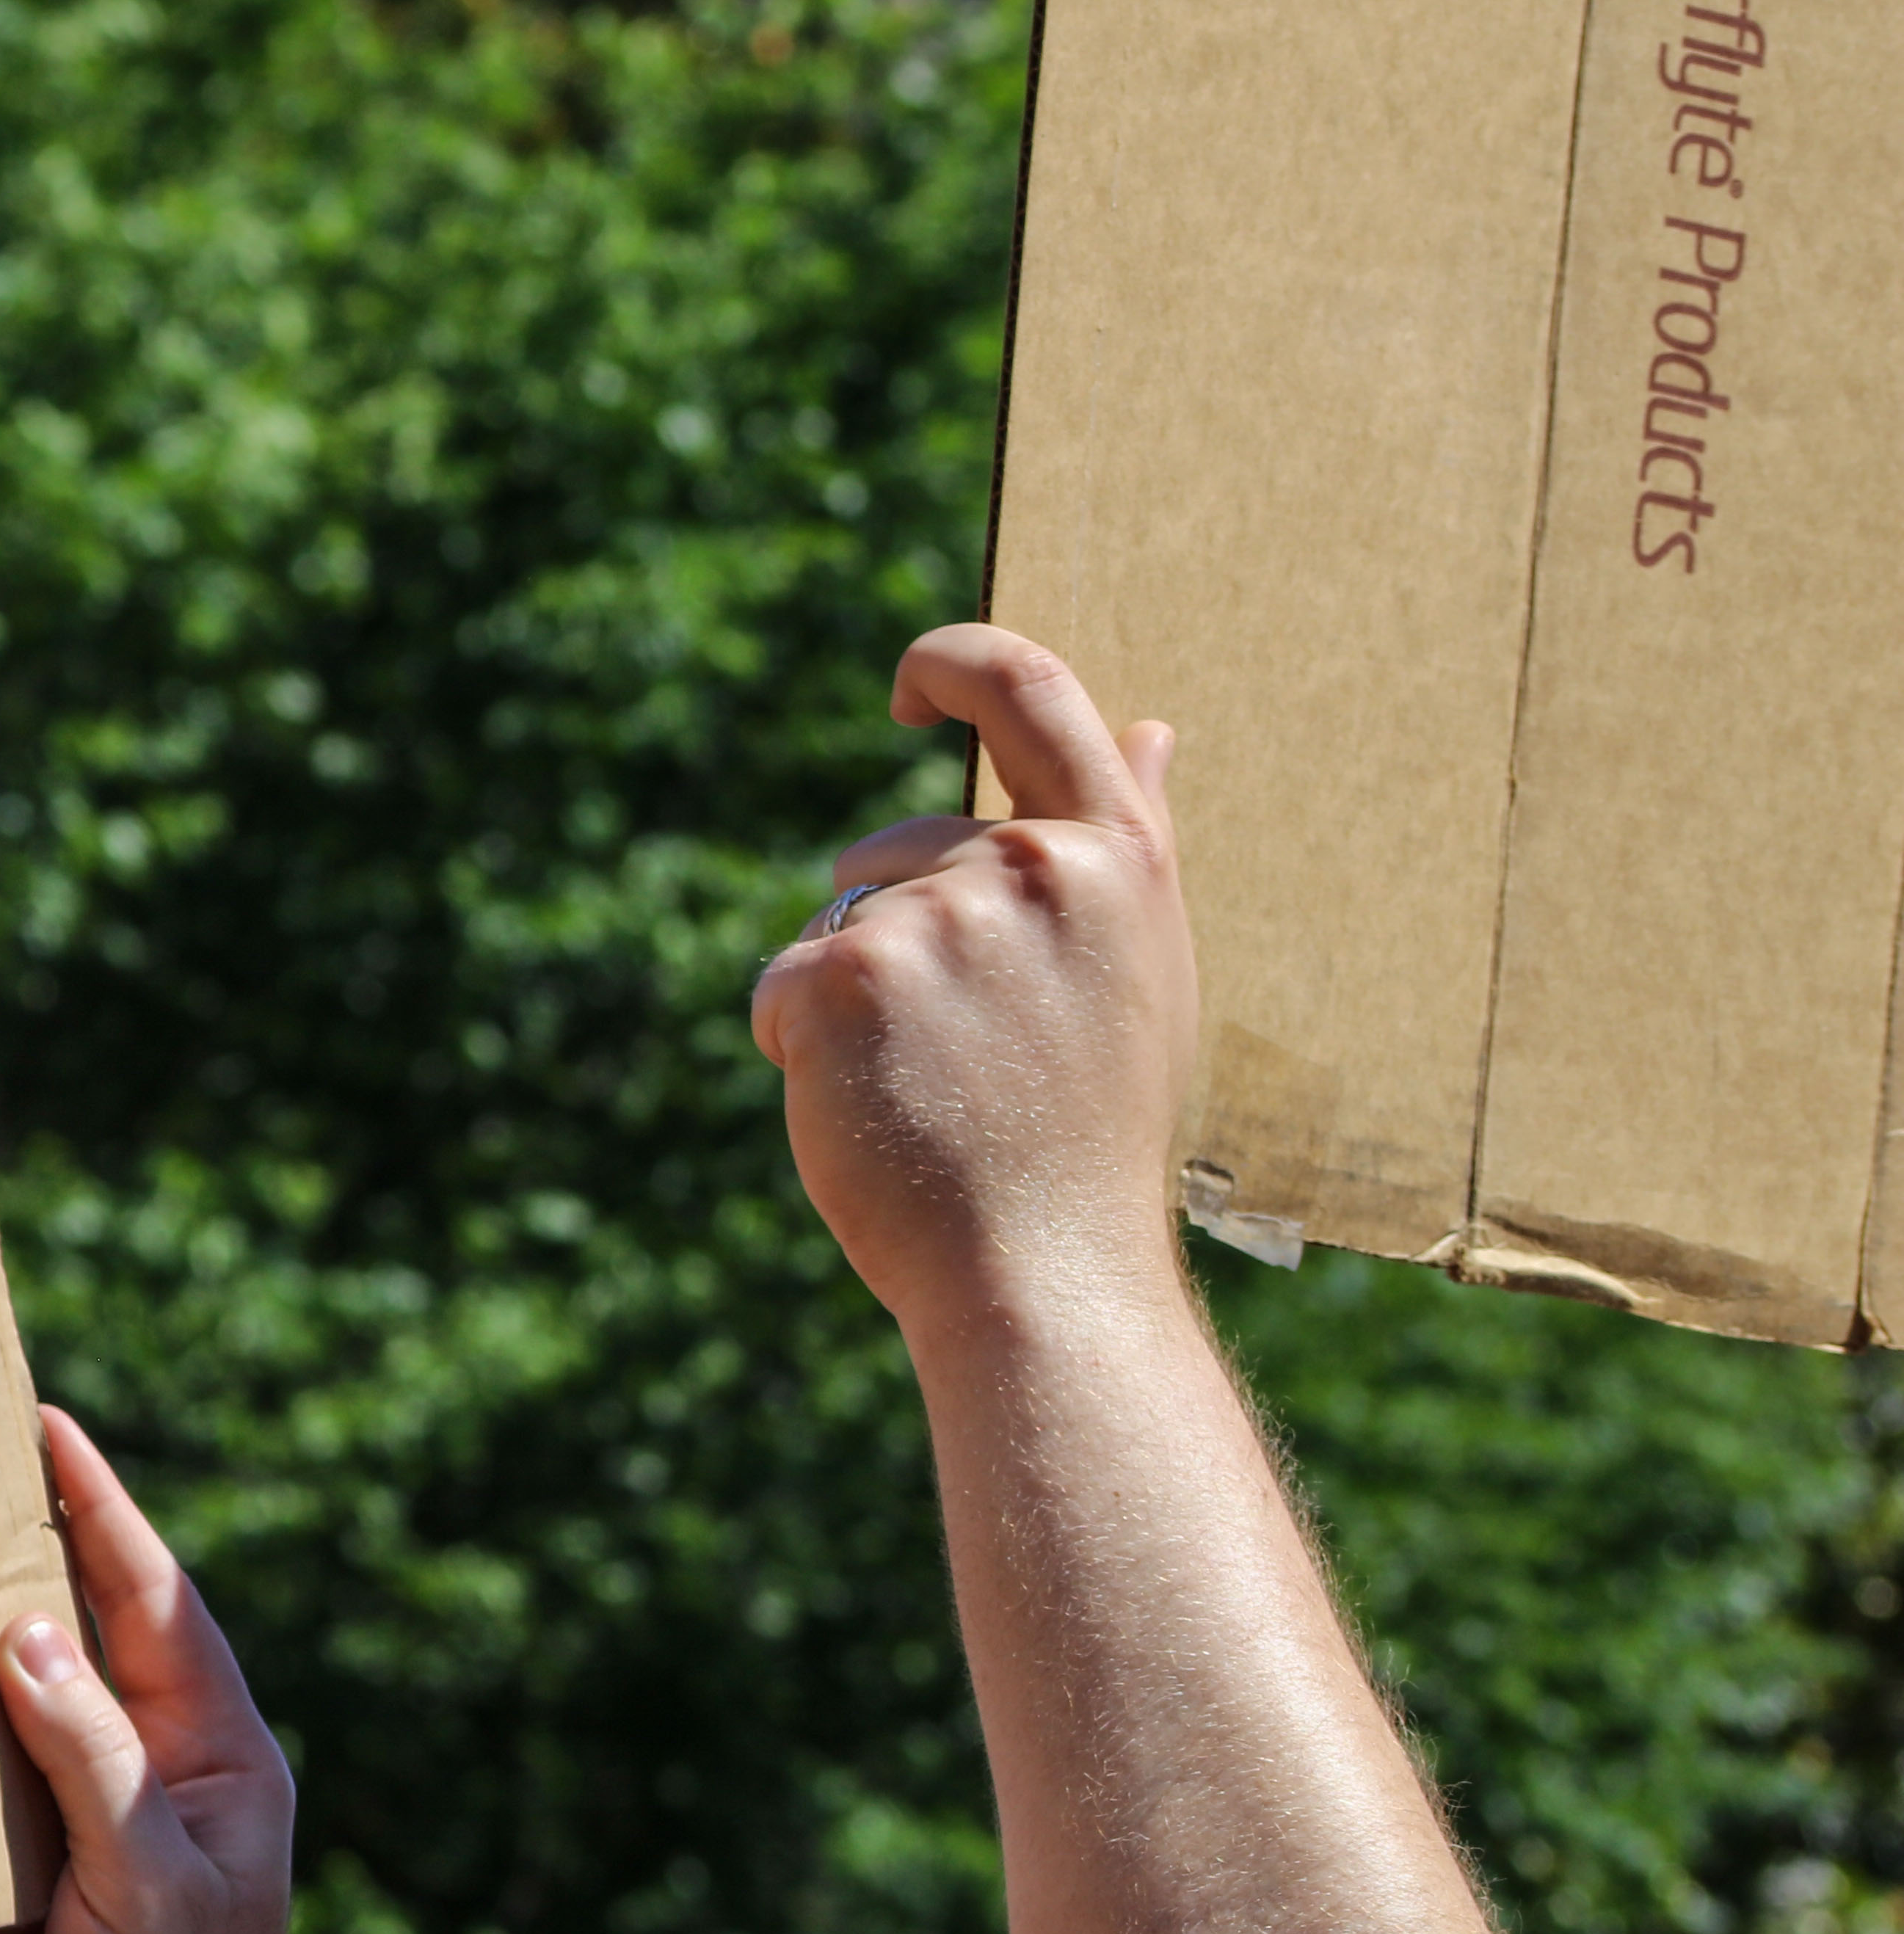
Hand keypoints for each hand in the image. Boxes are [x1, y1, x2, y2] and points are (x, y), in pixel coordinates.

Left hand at [749, 627, 1200, 1338]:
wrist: (1043, 1274)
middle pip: (900, 849)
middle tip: (960, 1057)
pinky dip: (799, 1046)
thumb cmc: (1092, 1134)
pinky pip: (780, 986)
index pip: (1032, 688)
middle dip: (891, 929)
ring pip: (837, 923)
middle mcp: (1027, 869)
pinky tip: (870, 1109)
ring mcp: (929, 920)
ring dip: (851, 1000)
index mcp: (1116, 859)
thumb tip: (1153, 724)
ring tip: (930, 1089)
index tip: (909, 689)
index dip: (955, 660)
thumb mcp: (1141, 972)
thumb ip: (1136, 842)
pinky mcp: (836, 978)